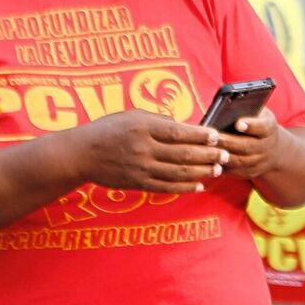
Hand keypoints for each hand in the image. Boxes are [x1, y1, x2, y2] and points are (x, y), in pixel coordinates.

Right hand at [67, 110, 229, 193]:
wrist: (80, 154)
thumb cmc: (107, 130)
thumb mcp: (131, 116)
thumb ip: (157, 121)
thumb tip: (184, 127)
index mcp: (143, 127)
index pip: (178, 132)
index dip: (200, 135)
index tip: (216, 135)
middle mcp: (143, 148)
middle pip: (183, 153)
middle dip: (207, 154)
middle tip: (225, 154)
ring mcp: (141, 168)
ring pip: (178, 172)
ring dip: (201, 171)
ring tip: (217, 169)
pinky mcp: (138, 183)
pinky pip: (166, 187)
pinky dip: (185, 187)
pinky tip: (199, 185)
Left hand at [213, 108, 283, 181]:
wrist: (271, 149)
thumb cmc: (257, 124)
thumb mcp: (257, 114)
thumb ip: (245, 108)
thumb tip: (223, 104)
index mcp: (268, 128)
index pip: (262, 127)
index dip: (251, 126)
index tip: (238, 123)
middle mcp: (266, 147)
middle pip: (247, 146)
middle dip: (228, 142)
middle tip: (212, 137)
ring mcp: (259, 162)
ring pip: (239, 161)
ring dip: (222, 156)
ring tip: (207, 149)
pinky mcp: (250, 172)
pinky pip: (234, 171)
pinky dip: (221, 166)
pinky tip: (208, 160)